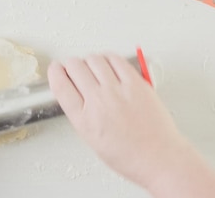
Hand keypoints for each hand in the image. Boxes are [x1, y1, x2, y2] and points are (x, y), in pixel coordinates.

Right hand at [48, 54, 182, 183]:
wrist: (158, 157)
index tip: (56, 69)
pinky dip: (109, 58)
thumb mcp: (93, 140)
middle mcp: (98, 102)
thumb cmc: (130, 156)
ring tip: (93, 65)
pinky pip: (116, 60)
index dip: (55, 72)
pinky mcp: (136, 83)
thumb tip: (76, 94)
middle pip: (75, 67)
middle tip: (75, 66)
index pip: (60, 85)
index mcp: (84, 120)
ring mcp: (118, 90)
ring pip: (94, 59)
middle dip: (71, 64)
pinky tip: (109, 63)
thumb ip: (83, 115)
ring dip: (90, 59)